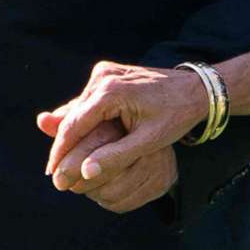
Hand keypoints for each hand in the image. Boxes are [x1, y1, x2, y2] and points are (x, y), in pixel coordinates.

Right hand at [35, 61, 205, 213]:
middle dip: (62, 146)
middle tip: (53, 175)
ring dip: (70, 134)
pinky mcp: (108, 73)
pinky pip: (88, 102)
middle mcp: (102, 77)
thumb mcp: (148, 141)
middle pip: (72, 117)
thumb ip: (115, 156)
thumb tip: (85, 173)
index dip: (60, 153)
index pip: (73, 126)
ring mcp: (104, 72)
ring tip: (60, 163)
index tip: (53, 176)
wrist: (196, 88)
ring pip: (78, 109)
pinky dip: (82, 121)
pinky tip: (75, 142)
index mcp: (110, 91)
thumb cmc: (175, 115)